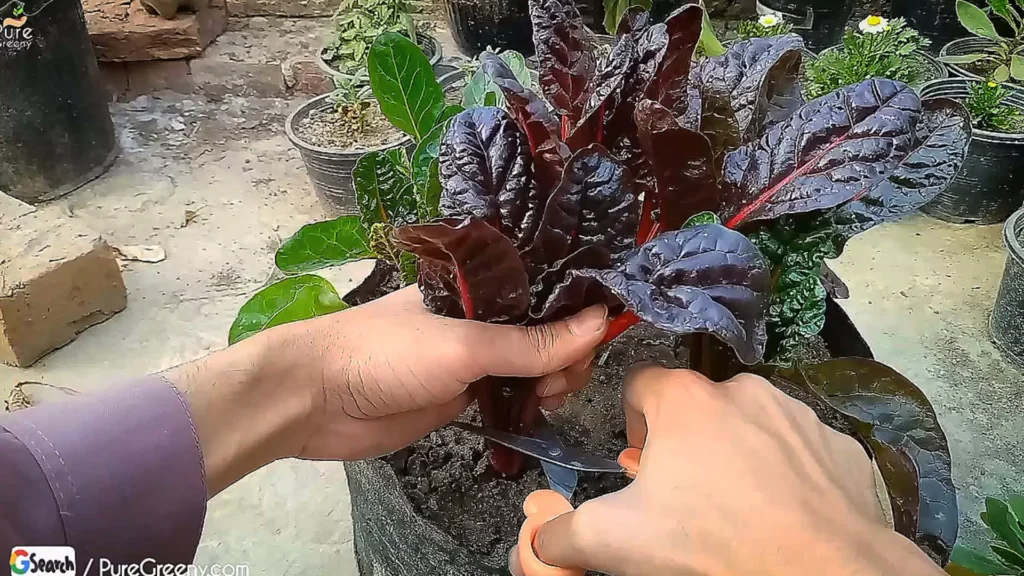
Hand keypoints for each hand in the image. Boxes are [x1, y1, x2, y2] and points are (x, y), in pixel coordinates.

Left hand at [166, 286, 606, 495]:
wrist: (315, 398)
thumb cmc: (385, 354)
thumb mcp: (464, 345)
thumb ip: (531, 342)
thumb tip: (601, 323)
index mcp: (480, 285)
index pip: (546, 289)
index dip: (579, 308)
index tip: (602, 334)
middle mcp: (480, 316)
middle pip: (546, 331)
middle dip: (567, 354)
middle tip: (559, 382)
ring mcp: (471, 358)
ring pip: (531, 366)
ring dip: (551, 382)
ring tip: (546, 398)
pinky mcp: (460, 396)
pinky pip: (509, 396)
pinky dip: (528, 405)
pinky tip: (537, 412)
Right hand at [510, 365, 944, 575]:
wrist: (824, 573)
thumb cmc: (711, 544)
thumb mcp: (616, 542)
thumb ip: (563, 533)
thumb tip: (538, 539)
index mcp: (684, 400)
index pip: (639, 387)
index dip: (633, 428)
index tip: (642, 472)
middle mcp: (742, 390)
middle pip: (697, 410)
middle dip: (688, 449)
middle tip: (688, 503)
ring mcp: (798, 414)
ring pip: (752, 428)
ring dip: (740, 458)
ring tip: (740, 513)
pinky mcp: (840, 446)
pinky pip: (803, 453)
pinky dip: (791, 477)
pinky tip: (786, 517)